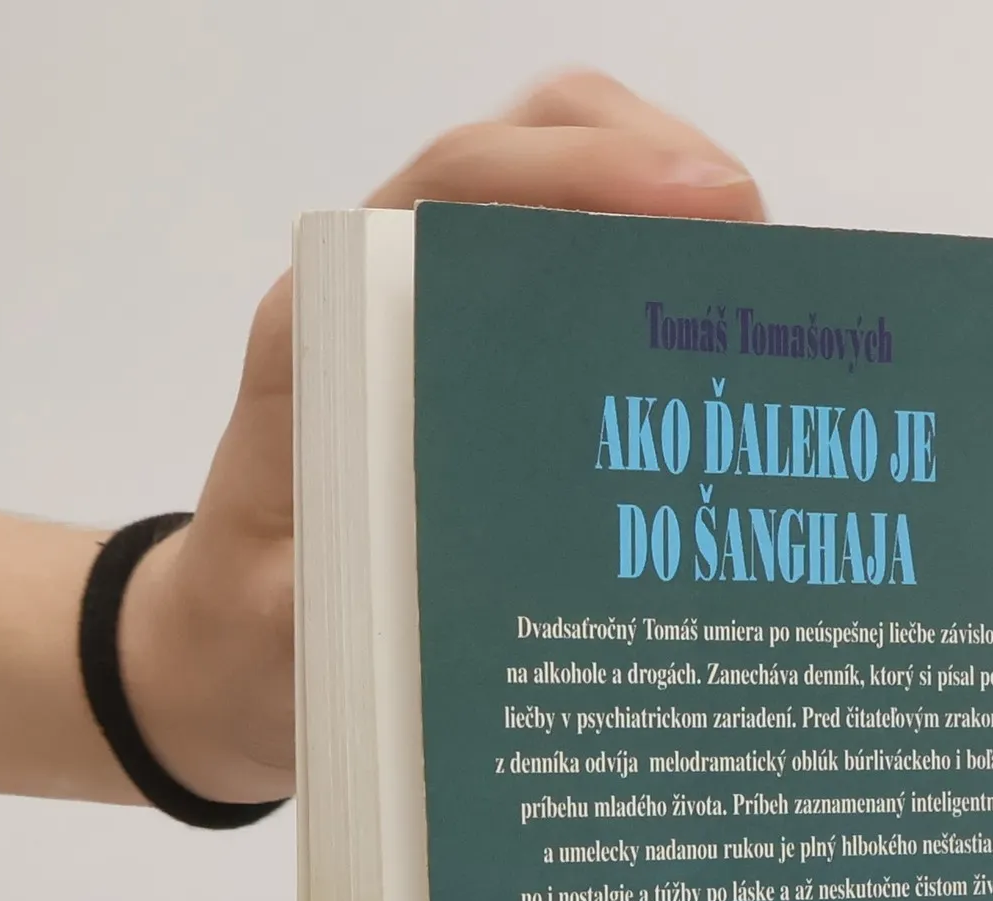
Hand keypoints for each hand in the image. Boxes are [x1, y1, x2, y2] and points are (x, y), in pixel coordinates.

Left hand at [121, 71, 764, 804]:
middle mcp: (383, 299)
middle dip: (653, 166)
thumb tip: (432, 579)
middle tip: (760, 251)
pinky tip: (721, 358)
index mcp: (328, 333)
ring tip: (762, 296)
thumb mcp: (279, 629)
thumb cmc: (254, 632)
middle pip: (527, 153)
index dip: (582, 174)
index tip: (701, 204)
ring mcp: (440, 327)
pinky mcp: (480, 370)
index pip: (458, 189)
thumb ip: (328, 600)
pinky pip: (577, 290)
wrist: (230, 654)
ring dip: (668, 222)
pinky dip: (657, 292)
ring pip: (565, 207)